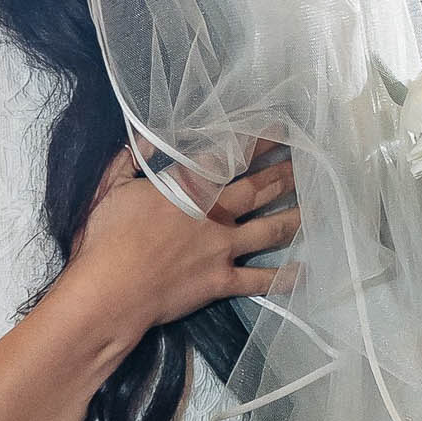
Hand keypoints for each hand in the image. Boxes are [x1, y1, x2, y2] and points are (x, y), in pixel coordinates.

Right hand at [68, 150, 300, 353]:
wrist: (110, 291)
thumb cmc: (105, 238)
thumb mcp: (110, 187)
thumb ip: (130, 159)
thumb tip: (142, 137)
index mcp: (188, 187)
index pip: (230, 156)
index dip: (258, 141)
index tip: (279, 129)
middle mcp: (214, 213)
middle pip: (259, 189)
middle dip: (284, 174)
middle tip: (306, 162)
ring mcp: (222, 248)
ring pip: (269, 229)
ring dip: (295, 216)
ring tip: (316, 205)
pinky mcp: (222, 281)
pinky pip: (260, 280)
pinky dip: (283, 276)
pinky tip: (303, 271)